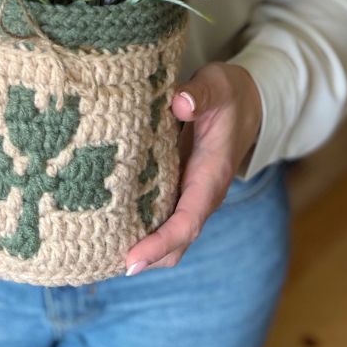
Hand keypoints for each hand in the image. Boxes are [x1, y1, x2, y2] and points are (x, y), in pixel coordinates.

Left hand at [123, 61, 262, 275]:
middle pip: (177, 244)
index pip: (187, 222)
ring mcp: (190, 194)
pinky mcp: (179, 186)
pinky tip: (110, 221)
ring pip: (169, 235)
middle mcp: (201, 194)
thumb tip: (179, 103)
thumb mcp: (217, 86)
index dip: (160, 243)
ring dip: (141, 246)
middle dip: (146, 258)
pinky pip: (162, 216)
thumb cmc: (228, 94)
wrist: (247, 102)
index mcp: (211, 177)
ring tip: (99, 248)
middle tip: (102, 260)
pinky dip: (140, 226)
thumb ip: (200, 95)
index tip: (131, 259)